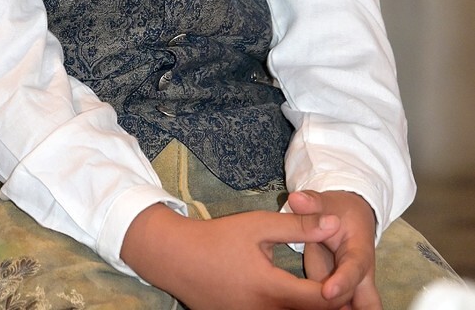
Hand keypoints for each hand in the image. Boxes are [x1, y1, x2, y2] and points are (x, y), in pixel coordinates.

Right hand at [121, 202, 347, 309]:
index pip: (322, 301)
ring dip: (311, 308)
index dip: (341, 292)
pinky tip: (298, 298)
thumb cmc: (218, 238)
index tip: (350, 276)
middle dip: (331, 304)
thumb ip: (299, 226)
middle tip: (347, 292)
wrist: (176, 259)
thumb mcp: (258, 225)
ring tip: (323, 293)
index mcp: (272, 290)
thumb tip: (335, 224)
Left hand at [286, 190, 380, 309]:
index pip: (354, 269)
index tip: (327, 292)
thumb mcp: (327, 202)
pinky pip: (338, 309)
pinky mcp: (340, 296)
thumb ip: (312, 203)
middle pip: (367, 302)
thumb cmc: (338, 211)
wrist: (349, 218)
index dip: (343, 281)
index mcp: (360, 252)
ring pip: (357, 308)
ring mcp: (351, 289)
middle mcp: (361, 276)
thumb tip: (295, 199)